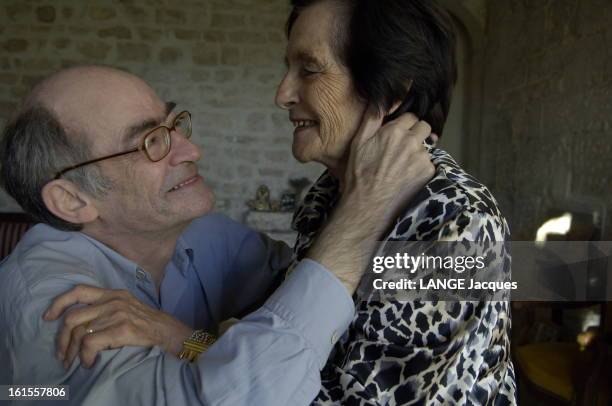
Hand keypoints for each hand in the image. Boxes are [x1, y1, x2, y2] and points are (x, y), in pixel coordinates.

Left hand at [43, 284, 192, 368]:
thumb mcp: (127, 307)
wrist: (170, 333)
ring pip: (79, 333)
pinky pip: (90, 344)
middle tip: (62, 354)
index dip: (59, 303)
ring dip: (71, 352)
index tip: (48, 317)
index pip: (79, 291)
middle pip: (73, 317)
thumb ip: (107, 307)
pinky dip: (85, 357)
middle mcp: (113, 301)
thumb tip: (81, 323)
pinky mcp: (122, 329)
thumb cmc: (148, 324)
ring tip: (73, 362)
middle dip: (61, 339)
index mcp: (113, 294)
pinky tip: (90, 363)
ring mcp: (118, 314)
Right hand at [308, 110, 434, 291]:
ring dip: (418, 152)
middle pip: (424, 128)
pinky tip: (407, 177)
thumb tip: (381, 98)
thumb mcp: (358, 142)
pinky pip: (429, 164)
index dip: (404, 126)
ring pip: (427, 147)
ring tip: (402, 167)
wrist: (367, 205)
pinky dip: (421, 168)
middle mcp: (411, 142)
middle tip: (403, 149)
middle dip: (416, 134)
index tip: (398, 135)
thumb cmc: (359, 174)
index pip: (411, 117)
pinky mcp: (428, 172)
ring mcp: (422, 157)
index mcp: (394, 131)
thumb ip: (372, 117)